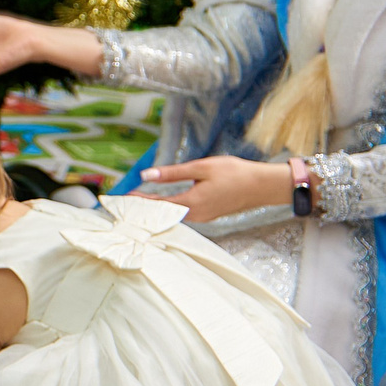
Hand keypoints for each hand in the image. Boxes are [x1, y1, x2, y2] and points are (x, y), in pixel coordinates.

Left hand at [138, 155, 294, 222]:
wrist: (262, 186)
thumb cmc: (234, 173)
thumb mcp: (201, 168)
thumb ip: (172, 173)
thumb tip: (146, 175)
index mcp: (192, 203)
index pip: (157, 205)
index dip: (139, 202)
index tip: (122, 199)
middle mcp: (196, 215)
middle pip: (163, 214)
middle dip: (144, 208)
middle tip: (126, 203)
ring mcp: (204, 217)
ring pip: (174, 216)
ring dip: (157, 209)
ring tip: (139, 203)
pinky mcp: (210, 215)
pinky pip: (185, 215)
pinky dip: (171, 210)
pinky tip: (164, 204)